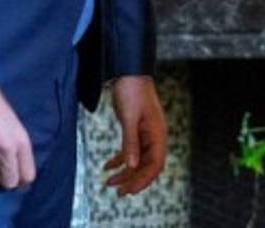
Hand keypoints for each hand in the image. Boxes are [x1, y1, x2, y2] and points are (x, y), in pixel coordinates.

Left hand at [103, 75, 165, 195]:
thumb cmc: (132, 92)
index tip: (129, 190)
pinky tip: (106, 166)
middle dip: (133, 179)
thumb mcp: (129, 118)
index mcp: (158, 134)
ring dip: (124, 172)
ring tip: (109, 183)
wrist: (129, 72)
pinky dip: (119, 160)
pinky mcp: (136, 129)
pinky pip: (130, 150)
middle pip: (147, 165)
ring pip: (138, 159)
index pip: (156, 164)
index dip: (143, 179)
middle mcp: (154, 136)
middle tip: (117, 192)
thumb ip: (131, 142)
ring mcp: (145, 133)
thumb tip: (131, 166)